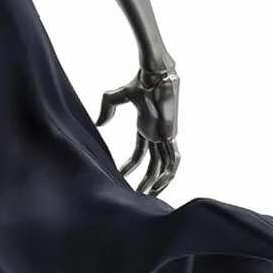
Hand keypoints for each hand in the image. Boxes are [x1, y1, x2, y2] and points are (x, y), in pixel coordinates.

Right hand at [97, 69, 180, 194]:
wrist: (155, 76)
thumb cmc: (137, 83)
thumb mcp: (115, 97)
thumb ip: (106, 110)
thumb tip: (99, 124)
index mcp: (146, 128)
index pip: (140, 153)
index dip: (131, 166)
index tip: (120, 176)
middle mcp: (157, 135)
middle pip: (153, 164)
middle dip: (145, 180)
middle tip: (136, 195)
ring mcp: (165, 136)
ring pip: (164, 166)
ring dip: (156, 181)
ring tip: (147, 195)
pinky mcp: (171, 136)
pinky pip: (173, 160)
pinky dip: (168, 174)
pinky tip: (160, 186)